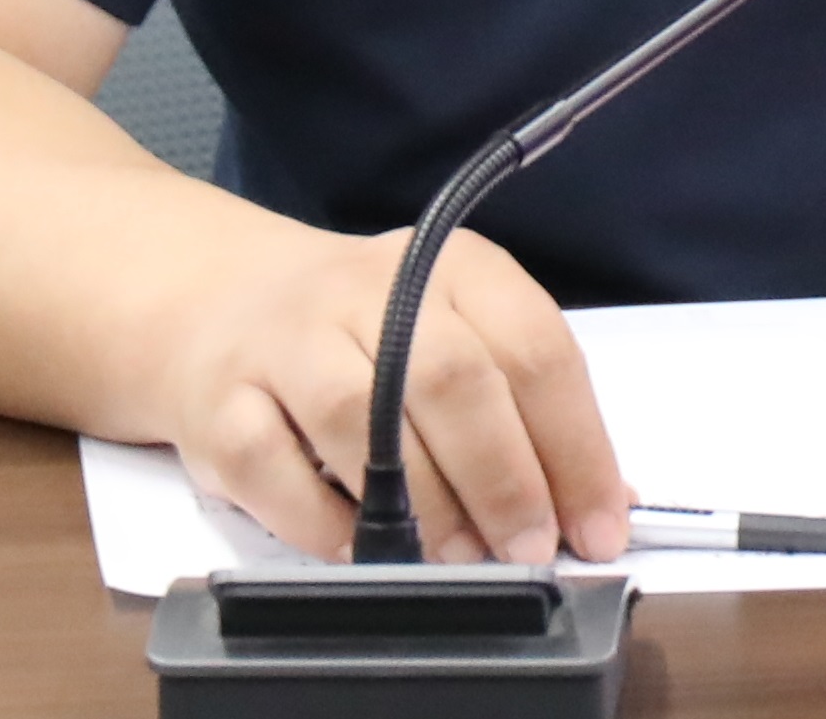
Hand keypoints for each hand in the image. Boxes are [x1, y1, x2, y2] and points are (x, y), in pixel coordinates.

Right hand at [144, 218, 628, 565]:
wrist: (218, 304)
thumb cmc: (364, 338)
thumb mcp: (455, 338)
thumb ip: (525, 410)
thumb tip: (607, 504)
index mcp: (450, 266)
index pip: (534, 347)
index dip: (576, 446)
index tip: (599, 527)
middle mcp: (367, 288)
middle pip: (452, 378)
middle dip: (504, 480)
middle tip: (530, 551)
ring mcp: (286, 339)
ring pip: (361, 418)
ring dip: (424, 505)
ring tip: (458, 558)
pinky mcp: (220, 401)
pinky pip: (275, 469)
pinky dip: (326, 523)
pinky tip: (362, 548)